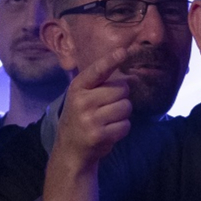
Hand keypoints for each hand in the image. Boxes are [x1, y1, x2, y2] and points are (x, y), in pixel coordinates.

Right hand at [50, 48, 132, 172]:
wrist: (71, 149)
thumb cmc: (82, 117)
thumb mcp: (82, 97)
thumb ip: (100, 85)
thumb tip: (130, 78)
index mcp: (77, 88)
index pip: (97, 70)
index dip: (111, 60)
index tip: (123, 51)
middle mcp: (81, 102)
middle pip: (121, 89)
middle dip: (121, 97)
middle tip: (108, 107)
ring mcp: (90, 119)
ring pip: (125, 107)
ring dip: (123, 114)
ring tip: (108, 120)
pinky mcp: (99, 135)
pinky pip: (125, 125)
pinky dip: (122, 128)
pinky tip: (109, 131)